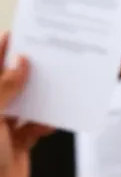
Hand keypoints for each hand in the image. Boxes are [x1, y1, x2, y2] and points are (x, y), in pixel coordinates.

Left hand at [0, 36, 50, 176]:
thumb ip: (4, 87)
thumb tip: (21, 63)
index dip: (0, 51)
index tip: (19, 34)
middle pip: (8, 83)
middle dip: (26, 72)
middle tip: (48, 56)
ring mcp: (1, 126)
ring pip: (24, 102)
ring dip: (40, 96)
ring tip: (58, 84)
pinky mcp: (17, 142)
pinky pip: (36, 125)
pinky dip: (46, 122)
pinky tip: (54, 120)